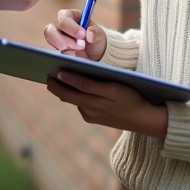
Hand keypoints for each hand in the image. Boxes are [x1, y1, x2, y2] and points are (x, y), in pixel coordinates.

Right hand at [43, 9, 105, 60]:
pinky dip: (60, 57)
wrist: (93, 52)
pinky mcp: (53, 50)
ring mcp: (54, 39)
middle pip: (50, 30)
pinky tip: (71, 59)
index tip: (82, 35)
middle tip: (80, 47)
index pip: (64, 18)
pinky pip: (50, 53)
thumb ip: (94, 31)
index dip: (71, 27)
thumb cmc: (93, 37)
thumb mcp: (97, 33)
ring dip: (63, 50)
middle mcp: (58, 26)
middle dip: (65, 41)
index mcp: (69, 16)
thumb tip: (89, 36)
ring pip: (49, 43)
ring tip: (77, 53)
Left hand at [46, 71, 167, 138]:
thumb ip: (90, 83)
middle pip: (67, 96)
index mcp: (94, 101)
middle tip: (47, 75)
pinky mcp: (93, 118)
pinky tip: (74, 88)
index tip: (52, 69)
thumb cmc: (131, 98)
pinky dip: (76, 96)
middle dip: (56, 86)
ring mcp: (90, 116)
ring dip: (65, 90)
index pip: (73, 87)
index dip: (62, 78)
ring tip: (57, 77)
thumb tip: (67, 76)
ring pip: (73, 100)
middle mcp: (89, 110)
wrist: (143, 120)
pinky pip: (81, 104)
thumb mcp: (113, 88)